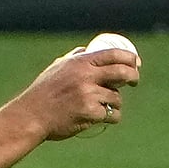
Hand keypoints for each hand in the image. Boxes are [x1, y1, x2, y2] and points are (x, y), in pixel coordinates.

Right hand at [11, 47, 140, 140]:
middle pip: (122, 72)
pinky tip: (103, 118)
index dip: (129, 57)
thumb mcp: (57, 68)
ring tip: (105, 106)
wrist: (31, 116)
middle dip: (133, 76)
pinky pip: (111, 115)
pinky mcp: (90, 113)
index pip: (113, 54)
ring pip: (117, 98)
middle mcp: (86, 76)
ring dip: (115, 103)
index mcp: (79, 63)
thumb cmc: (43, 92)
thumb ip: (73, 58)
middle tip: (134, 81)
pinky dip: (111, 117)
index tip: (136, 63)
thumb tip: (87, 49)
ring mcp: (88, 95)